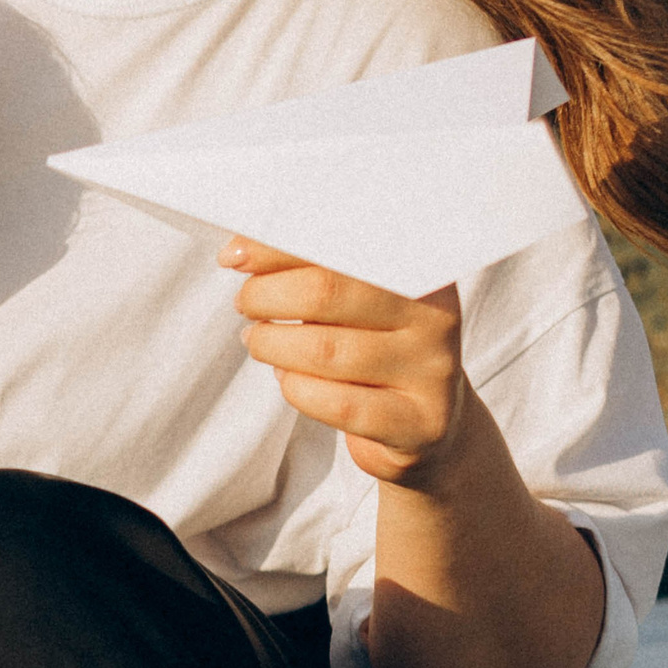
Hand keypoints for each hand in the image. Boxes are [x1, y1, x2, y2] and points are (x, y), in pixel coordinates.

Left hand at [222, 236, 480, 493]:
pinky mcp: (419, 423)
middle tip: (246, 304)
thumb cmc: (372, 344)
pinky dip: (296, 389)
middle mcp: (434, 316)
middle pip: (324, 292)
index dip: (277, 248)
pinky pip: (337, 404)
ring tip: (259, 340)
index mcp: (418, 269)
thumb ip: (308, 266)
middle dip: (265, 296)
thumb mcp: (350, 298)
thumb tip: (240, 248)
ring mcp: (431, 371)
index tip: (234, 255)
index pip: (337, 243)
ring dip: (272, 344)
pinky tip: (289, 378)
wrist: (428, 422)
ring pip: (324, 351)